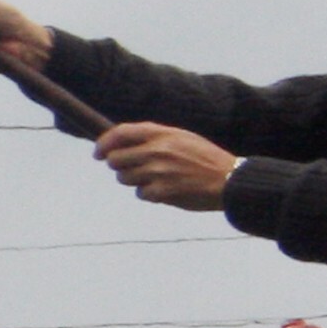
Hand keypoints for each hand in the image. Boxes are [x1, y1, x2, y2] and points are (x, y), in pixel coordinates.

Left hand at [91, 122, 235, 211]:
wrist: (229, 180)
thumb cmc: (204, 158)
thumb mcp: (181, 137)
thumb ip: (153, 137)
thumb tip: (121, 143)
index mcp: (162, 133)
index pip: (121, 133)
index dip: (104, 143)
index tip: (97, 153)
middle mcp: (156, 150)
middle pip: (115, 160)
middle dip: (119, 166)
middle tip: (132, 169)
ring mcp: (158, 172)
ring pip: (125, 178)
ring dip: (135, 181)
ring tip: (158, 178)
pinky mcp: (162, 192)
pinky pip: (141, 194)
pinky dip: (150, 194)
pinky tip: (167, 190)